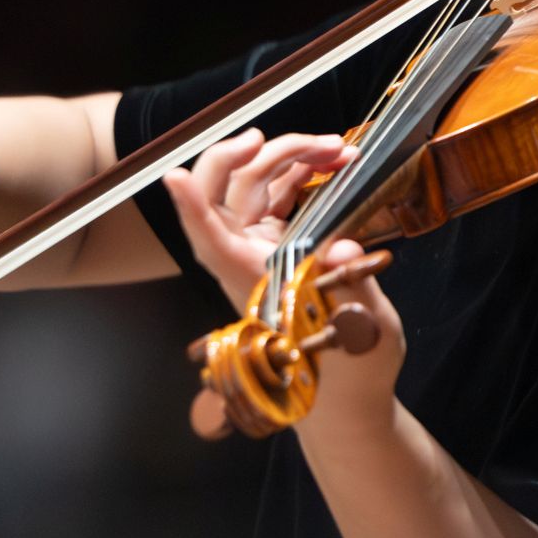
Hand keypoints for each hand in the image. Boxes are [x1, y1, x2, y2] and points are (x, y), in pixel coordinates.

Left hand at [163, 134, 398, 438]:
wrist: (350, 395)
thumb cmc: (350, 373)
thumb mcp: (362, 330)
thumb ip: (350, 284)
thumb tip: (343, 250)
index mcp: (253, 284)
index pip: (209, 240)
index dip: (190, 208)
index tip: (175, 177)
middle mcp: (246, 262)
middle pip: (228, 195)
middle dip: (261, 157)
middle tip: (308, 142)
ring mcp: (259, 250)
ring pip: (256, 185)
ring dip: (292, 157)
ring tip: (339, 149)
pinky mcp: (279, 246)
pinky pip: (279, 195)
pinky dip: (303, 173)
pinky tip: (333, 163)